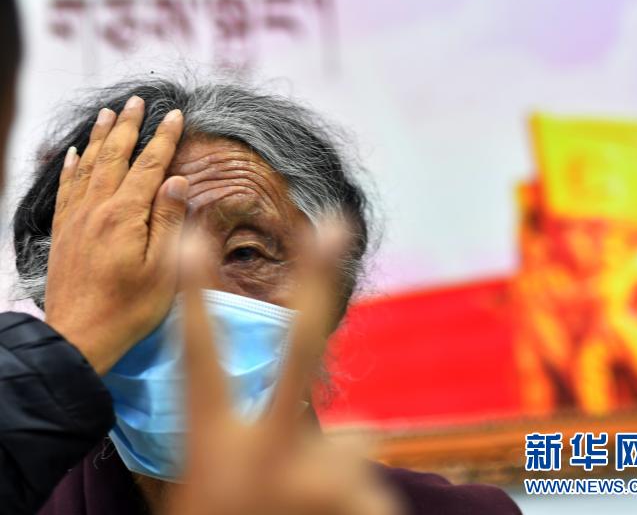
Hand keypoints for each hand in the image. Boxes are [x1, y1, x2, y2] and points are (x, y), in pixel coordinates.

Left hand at [44, 96, 187, 374]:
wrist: (78, 339)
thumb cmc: (129, 308)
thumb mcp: (164, 269)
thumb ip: (170, 220)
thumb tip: (177, 180)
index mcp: (126, 215)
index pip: (149, 165)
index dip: (164, 138)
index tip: (175, 114)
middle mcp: (97, 209)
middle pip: (114, 156)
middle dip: (127, 125)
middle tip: (137, 100)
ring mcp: (77, 219)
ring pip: (88, 166)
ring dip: (98, 136)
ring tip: (106, 113)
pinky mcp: (63, 233)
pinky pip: (66, 188)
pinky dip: (70, 166)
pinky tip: (72, 154)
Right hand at [168, 225, 401, 514]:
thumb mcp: (216, 493)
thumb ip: (264, 448)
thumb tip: (360, 427)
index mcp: (213, 449)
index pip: (197, 356)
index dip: (193, 293)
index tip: (192, 236)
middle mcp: (263, 455)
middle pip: (297, 347)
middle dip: (316, 277)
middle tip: (333, 221)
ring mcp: (311, 482)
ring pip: (356, 445)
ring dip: (344, 476)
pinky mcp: (353, 506)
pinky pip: (373, 485)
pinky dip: (361, 505)